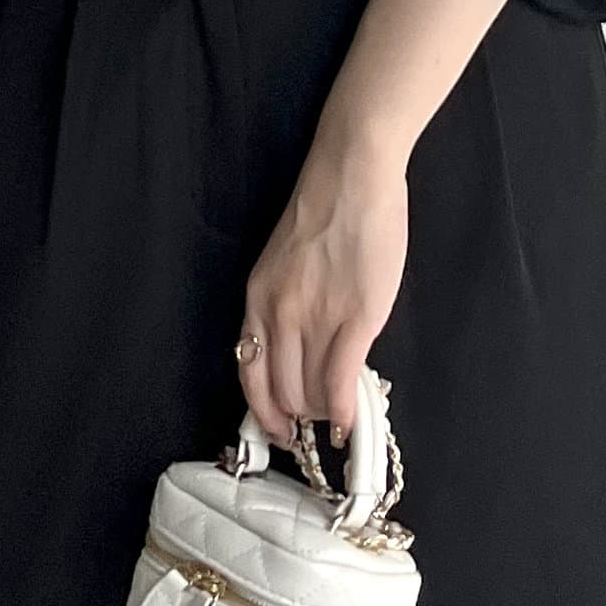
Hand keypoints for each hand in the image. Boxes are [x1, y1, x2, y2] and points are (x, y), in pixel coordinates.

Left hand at [238, 131, 409, 450]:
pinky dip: (345, 411)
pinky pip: (342, 381)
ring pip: (311, 392)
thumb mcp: (285, 263)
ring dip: (323, 413)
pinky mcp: (356, 318)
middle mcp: (279, 313)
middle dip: (298, 417)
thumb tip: (303, 351)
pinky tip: (350, 422)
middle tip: (315, 425)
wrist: (353, 176)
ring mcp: (317, 317)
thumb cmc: (325, 210)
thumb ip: (288, 305)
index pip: (250, 372)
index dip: (262, 410)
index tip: (277, 428)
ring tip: (336, 416)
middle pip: (281, 391)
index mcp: (258, 298)